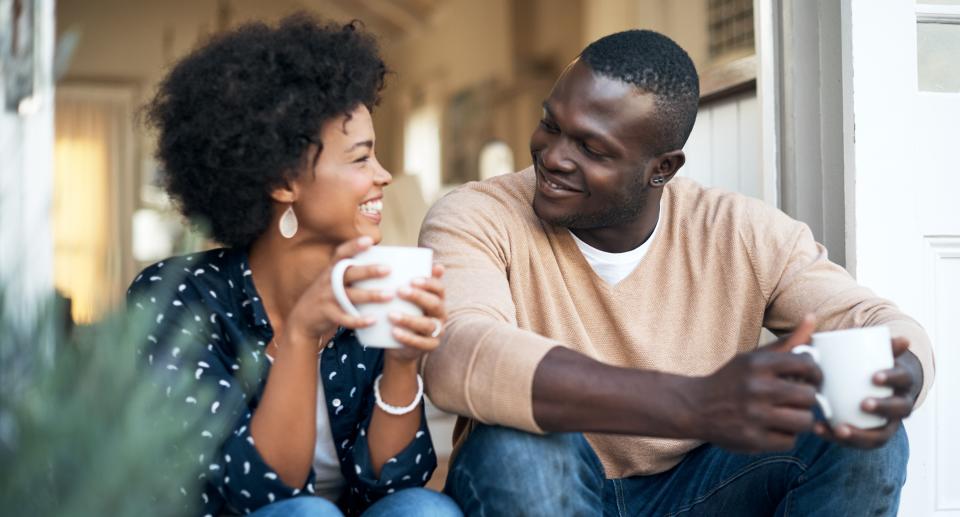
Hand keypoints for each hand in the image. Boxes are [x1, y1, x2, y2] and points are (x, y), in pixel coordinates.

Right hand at [284, 236, 390, 345]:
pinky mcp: (327, 314)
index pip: (341, 253)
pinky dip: (358, 320)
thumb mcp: (333, 280)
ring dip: (371, 295)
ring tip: (389, 295)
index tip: (369, 241)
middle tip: (388, 269)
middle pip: (349, 273)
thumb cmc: (328, 296)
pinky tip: (373, 320)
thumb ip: (351, 272)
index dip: (354, 246)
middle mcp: (328, 281)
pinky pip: (344, 318)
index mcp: (331, 270)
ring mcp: (327, 297)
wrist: (302, 319)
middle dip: (368, 271)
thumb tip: (382, 262)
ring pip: (350, 295)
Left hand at [385, 263, 445, 363]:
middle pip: (435, 304)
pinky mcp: (429, 347)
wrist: (401, 345)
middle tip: (400, 291)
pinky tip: (394, 332)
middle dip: (418, 297)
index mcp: (438, 300)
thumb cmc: (404, 314)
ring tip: (391, 315)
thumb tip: (412, 259)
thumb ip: (409, 282)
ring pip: (428, 325)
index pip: (439, 288)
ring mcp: (437, 332)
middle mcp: (441, 315)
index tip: (412, 279)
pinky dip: (407, 337)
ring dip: (409, 319)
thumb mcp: (407, 299)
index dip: (429, 283)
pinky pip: (421, 343)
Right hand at [686, 315, 821, 452]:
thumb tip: (813, 317)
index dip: (815, 373)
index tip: (809, 378)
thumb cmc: (732, 380)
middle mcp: (756, 388)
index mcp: (758, 364)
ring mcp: (754, 416)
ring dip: (800, 419)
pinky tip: (773, 428)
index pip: (807, 365)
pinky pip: (790, 441)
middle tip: (797, 399)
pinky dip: (785, 436)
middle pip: (809, 396)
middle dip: (807, 398)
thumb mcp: (754, 357)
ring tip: (788, 414)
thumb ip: (787, 342)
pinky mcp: (752, 439)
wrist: (695, 407)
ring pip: (804, 421)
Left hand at [813, 337, 920, 447]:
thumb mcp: (873, 352)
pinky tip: (819, 429)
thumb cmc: (869, 365)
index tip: (874, 376)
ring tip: (838, 428)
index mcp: (901, 382)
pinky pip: (857, 443)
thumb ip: (877, 342)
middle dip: (883, 408)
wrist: (873, 385)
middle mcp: (899, 405)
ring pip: (879, 435)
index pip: (902, 379)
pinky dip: (838, 438)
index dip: (891, 378)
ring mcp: (885, 424)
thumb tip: (900, 337)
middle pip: (898, 410)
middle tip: (863, 403)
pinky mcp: (868, 436)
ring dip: (860, 434)